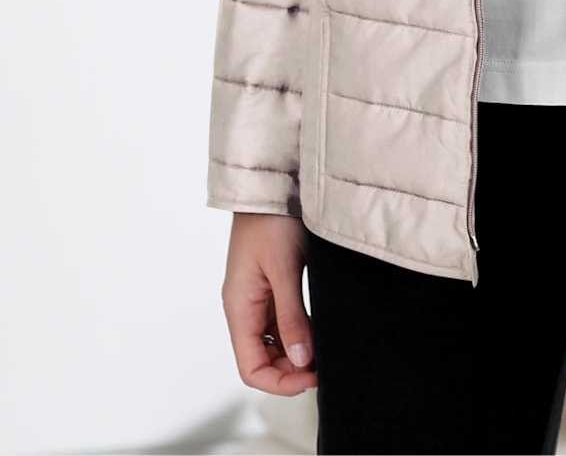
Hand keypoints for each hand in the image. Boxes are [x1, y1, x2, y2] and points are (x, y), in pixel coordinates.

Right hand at [223, 212, 317, 393]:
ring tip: (326, 349)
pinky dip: (299, 331)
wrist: (272, 182)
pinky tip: (319, 328)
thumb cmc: (271, 220)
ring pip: (274, 342)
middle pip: (262, 359)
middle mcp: (245, 306)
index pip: (251, 368)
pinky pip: (281, 321)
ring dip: (296, 352)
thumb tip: (301, 360)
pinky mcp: (272, 284)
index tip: (312, 378)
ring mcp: (257, 296)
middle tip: (326, 364)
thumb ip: (292, 317)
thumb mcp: (284, 269)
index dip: (280, 383)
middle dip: (291, 370)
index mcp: (239, 307)